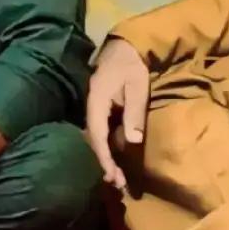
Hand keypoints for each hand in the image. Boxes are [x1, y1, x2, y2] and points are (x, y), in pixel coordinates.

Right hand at [86, 38, 150, 189]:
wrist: (126, 45)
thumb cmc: (133, 64)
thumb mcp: (137, 86)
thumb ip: (134, 113)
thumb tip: (133, 141)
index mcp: (96, 101)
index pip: (96, 135)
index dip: (103, 157)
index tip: (111, 175)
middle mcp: (90, 107)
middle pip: (93, 140)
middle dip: (104, 163)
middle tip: (117, 184)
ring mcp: (94, 108)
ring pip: (96, 138)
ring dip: (105, 157)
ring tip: (116, 178)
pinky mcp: (101, 108)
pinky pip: (101, 132)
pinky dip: (107, 147)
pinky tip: (115, 159)